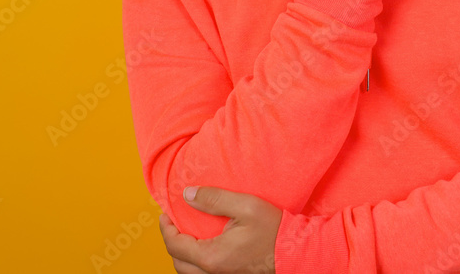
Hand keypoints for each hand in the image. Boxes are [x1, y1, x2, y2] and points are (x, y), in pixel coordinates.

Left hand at [159, 186, 281, 273]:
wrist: (295, 251)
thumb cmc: (274, 229)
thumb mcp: (245, 206)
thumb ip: (214, 199)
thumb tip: (187, 194)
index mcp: (212, 256)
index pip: (175, 245)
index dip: (165, 229)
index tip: (164, 215)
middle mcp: (213, 273)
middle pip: (177, 263)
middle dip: (171, 243)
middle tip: (172, 224)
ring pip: (189, 273)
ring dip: (182, 256)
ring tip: (186, 236)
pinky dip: (195, 264)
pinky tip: (204, 249)